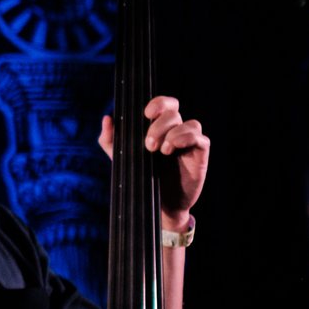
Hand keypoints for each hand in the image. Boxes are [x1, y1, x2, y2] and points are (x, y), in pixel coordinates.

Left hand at [99, 94, 209, 224]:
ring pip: (191, 123)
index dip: (158, 103)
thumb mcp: (120, 158)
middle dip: (159, 124)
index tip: (146, 113)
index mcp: (159, 127)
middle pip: (174, 112)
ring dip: (173, 133)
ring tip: (161, 151)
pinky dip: (186, 138)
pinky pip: (201, 138)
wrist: (153, 205)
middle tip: (148, 144)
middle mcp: (176, 131)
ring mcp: (189, 143)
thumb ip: (110, 140)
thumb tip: (107, 119)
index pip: (165, 105)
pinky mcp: (200, 155)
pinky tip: (172, 148)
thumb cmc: (139, 177)